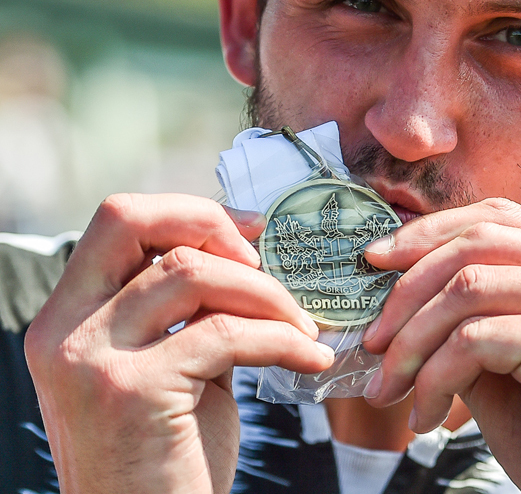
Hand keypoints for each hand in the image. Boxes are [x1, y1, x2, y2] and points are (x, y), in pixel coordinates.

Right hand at [25, 193, 333, 493]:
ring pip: (194, 272)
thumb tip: (246, 249)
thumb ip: (187, 309)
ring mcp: (91, 358)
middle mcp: (64, 330)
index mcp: (68, 316)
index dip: (187, 213)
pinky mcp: (133, 391)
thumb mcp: (166, 365)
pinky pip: (229, 333)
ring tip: (302, 323)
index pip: (117, 220)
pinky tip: (310, 357)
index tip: (247, 232)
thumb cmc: (166, 454)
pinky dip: (284, 339)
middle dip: (210, 223)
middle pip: (132, 220)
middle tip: (264, 257)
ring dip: (267, 292)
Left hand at [362, 198, 520, 493]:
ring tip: (389, 384)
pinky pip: (476, 340)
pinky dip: (435, 376)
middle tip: (372, 335)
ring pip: (469, 290)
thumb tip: (394, 266)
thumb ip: (472, 303)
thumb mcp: (508, 348)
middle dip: (409, 287)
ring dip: (412, 341)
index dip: (431, 232)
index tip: (377, 257)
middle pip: (479, 243)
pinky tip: (426, 414)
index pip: (499, 217)